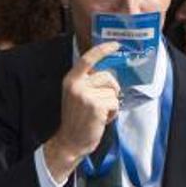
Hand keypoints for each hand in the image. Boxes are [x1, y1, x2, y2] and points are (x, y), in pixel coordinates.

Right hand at [43, 42, 122, 183]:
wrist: (70, 141)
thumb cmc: (77, 119)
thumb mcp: (76, 96)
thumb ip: (88, 83)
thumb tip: (109, 74)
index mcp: (71, 80)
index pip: (88, 59)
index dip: (103, 50)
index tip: (115, 44)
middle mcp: (76, 85)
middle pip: (107, 76)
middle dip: (112, 89)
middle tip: (105, 102)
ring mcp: (86, 95)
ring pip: (113, 92)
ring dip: (111, 104)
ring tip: (100, 114)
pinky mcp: (96, 106)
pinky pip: (115, 103)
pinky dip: (113, 113)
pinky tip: (102, 120)